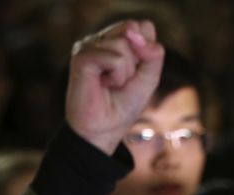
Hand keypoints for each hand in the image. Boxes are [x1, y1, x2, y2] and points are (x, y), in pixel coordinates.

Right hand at [65, 20, 164, 154]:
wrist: (105, 129)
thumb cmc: (124, 105)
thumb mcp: (148, 78)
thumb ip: (152, 54)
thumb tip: (138, 30)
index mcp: (115, 40)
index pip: (142, 27)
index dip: (147, 51)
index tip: (135, 73)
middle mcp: (100, 39)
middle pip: (134, 31)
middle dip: (137, 61)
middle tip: (122, 80)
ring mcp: (88, 46)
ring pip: (124, 44)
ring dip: (126, 72)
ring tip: (111, 84)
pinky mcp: (81, 57)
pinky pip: (115, 58)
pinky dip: (117, 76)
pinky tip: (103, 85)